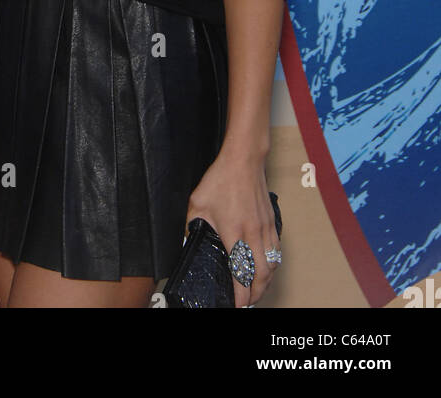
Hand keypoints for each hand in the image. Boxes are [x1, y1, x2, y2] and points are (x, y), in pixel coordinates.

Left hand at [184, 149, 279, 306]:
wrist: (244, 159)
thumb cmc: (222, 179)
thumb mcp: (197, 203)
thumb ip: (191, 225)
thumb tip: (187, 242)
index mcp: (234, 232)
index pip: (241, 273)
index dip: (240, 294)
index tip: (235, 304)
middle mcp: (253, 234)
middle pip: (262, 276)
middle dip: (255, 294)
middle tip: (246, 302)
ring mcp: (265, 228)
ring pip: (272, 265)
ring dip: (265, 282)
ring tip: (255, 290)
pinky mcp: (272, 222)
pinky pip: (276, 251)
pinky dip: (272, 265)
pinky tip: (264, 267)